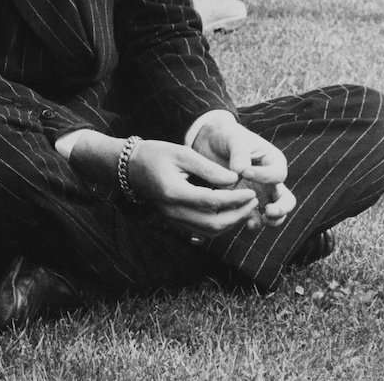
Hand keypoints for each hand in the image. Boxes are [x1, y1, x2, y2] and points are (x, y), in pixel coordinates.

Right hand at [126, 139, 264, 236]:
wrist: (130, 167)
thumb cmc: (156, 154)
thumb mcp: (182, 153)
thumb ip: (208, 168)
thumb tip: (234, 180)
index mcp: (173, 192)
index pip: (212, 202)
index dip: (235, 199)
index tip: (251, 192)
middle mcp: (173, 211)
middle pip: (213, 224)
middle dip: (238, 215)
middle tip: (253, 201)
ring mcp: (173, 219)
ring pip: (209, 231)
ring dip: (231, 223)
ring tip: (245, 207)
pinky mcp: (175, 221)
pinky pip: (202, 230)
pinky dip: (220, 224)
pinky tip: (230, 212)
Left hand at [190, 119, 295, 227]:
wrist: (210, 143)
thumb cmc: (228, 137)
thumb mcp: (235, 139)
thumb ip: (239, 154)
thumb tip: (240, 172)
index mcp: (273, 161)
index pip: (278, 174)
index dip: (264, 176)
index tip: (245, 172)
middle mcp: (270, 181)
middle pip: (286, 200)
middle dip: (281, 209)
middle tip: (269, 211)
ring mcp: (260, 194)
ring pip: (274, 214)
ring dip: (269, 221)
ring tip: (255, 223)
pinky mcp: (245, 202)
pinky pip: (254, 217)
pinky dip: (251, 222)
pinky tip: (244, 223)